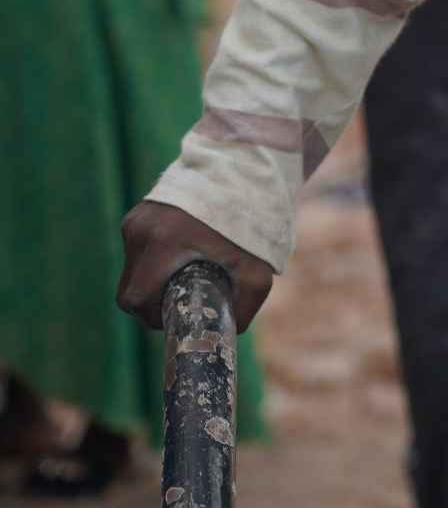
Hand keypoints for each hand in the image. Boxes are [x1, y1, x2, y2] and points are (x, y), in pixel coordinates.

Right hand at [118, 200, 273, 332]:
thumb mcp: (256, 274)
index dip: (152, 317)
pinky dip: (155, 260)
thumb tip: (226, 335)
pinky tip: (182, 252)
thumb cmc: (252, 223)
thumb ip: (241, 311)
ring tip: (186, 271)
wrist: (244, 172)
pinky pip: (139, 250)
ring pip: (133, 270)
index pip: (135, 299)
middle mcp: (142, 228)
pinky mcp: (139, 212)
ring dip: (153, 280)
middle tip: (182, 300)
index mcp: (163, 241)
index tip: (176, 314)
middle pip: (129, 289)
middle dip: (151, 304)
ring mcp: (137, 218)